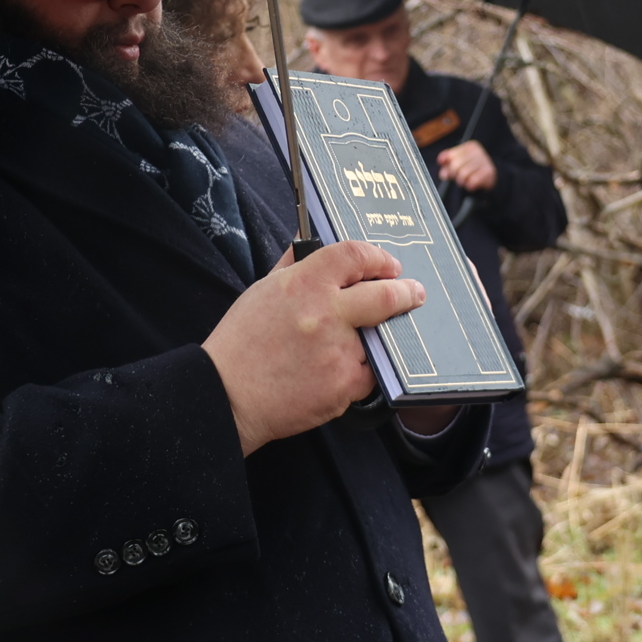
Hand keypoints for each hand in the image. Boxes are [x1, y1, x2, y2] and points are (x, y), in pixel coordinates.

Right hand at [202, 242, 425, 454]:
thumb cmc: (241, 344)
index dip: (378, 257)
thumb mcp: (263, 291)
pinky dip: (361, 370)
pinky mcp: (344, 384)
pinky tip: (336, 370)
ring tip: (345, 345)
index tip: (388, 266)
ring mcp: (338, 351)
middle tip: (414, 293)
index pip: (355, 255)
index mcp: (303, 284)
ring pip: (376, 338)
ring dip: (371, 339)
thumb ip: (295, 266)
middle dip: (406, 292)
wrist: (228, 396)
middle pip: (385, 294)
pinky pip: (370, 372)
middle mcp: (325, 314)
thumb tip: (314, 244)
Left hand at [436, 141, 496, 192]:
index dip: (446, 166)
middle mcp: (478, 152)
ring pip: (463, 174)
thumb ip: (447, 166)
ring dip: (461, 181)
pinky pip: (472, 181)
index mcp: (470, 146)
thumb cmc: (473, 169)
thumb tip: (443, 174)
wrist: (491, 177)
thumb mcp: (459, 165)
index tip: (448, 172)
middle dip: (454, 174)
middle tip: (457, 178)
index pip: (450, 155)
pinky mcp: (489, 172)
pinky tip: (472, 184)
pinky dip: (469, 186)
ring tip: (465, 181)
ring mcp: (485, 161)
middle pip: (455, 165)